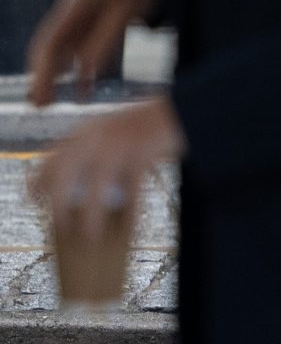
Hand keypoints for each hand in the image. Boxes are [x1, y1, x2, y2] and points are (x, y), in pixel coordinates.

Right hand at [26, 0, 157, 106]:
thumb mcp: (127, 11)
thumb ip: (106, 39)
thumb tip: (86, 71)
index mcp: (76, 5)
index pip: (50, 44)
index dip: (42, 72)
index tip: (41, 95)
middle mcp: (71, 9)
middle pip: (48, 47)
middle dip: (41, 76)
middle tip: (41, 105)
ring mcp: (78, 15)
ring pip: (59, 49)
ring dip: (54, 74)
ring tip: (50, 101)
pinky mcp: (90, 20)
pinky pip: (77, 48)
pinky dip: (76, 68)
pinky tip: (83, 89)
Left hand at [30, 96, 184, 244]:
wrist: (184, 106)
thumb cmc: (147, 124)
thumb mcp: (112, 130)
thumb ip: (91, 149)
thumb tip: (73, 182)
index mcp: (87, 130)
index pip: (53, 157)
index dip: (40, 180)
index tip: (33, 199)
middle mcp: (98, 136)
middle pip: (66, 174)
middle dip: (59, 204)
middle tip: (61, 227)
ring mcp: (121, 144)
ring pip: (96, 187)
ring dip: (91, 215)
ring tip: (91, 236)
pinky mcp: (144, 153)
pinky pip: (132, 190)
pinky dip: (129, 211)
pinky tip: (128, 227)